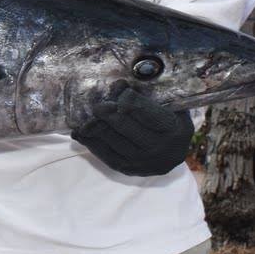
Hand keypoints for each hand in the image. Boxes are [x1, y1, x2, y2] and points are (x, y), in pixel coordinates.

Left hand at [72, 84, 193, 176]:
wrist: (175, 153)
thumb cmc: (171, 121)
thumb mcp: (170, 105)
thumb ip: (149, 93)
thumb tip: (118, 84)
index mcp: (172, 127)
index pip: (143, 110)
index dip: (127, 97)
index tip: (118, 86)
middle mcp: (159, 147)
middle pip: (124, 126)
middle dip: (107, 113)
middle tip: (98, 105)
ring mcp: (143, 161)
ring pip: (112, 141)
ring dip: (95, 127)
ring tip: (85, 117)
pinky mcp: (128, 169)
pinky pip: (105, 155)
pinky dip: (90, 142)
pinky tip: (79, 132)